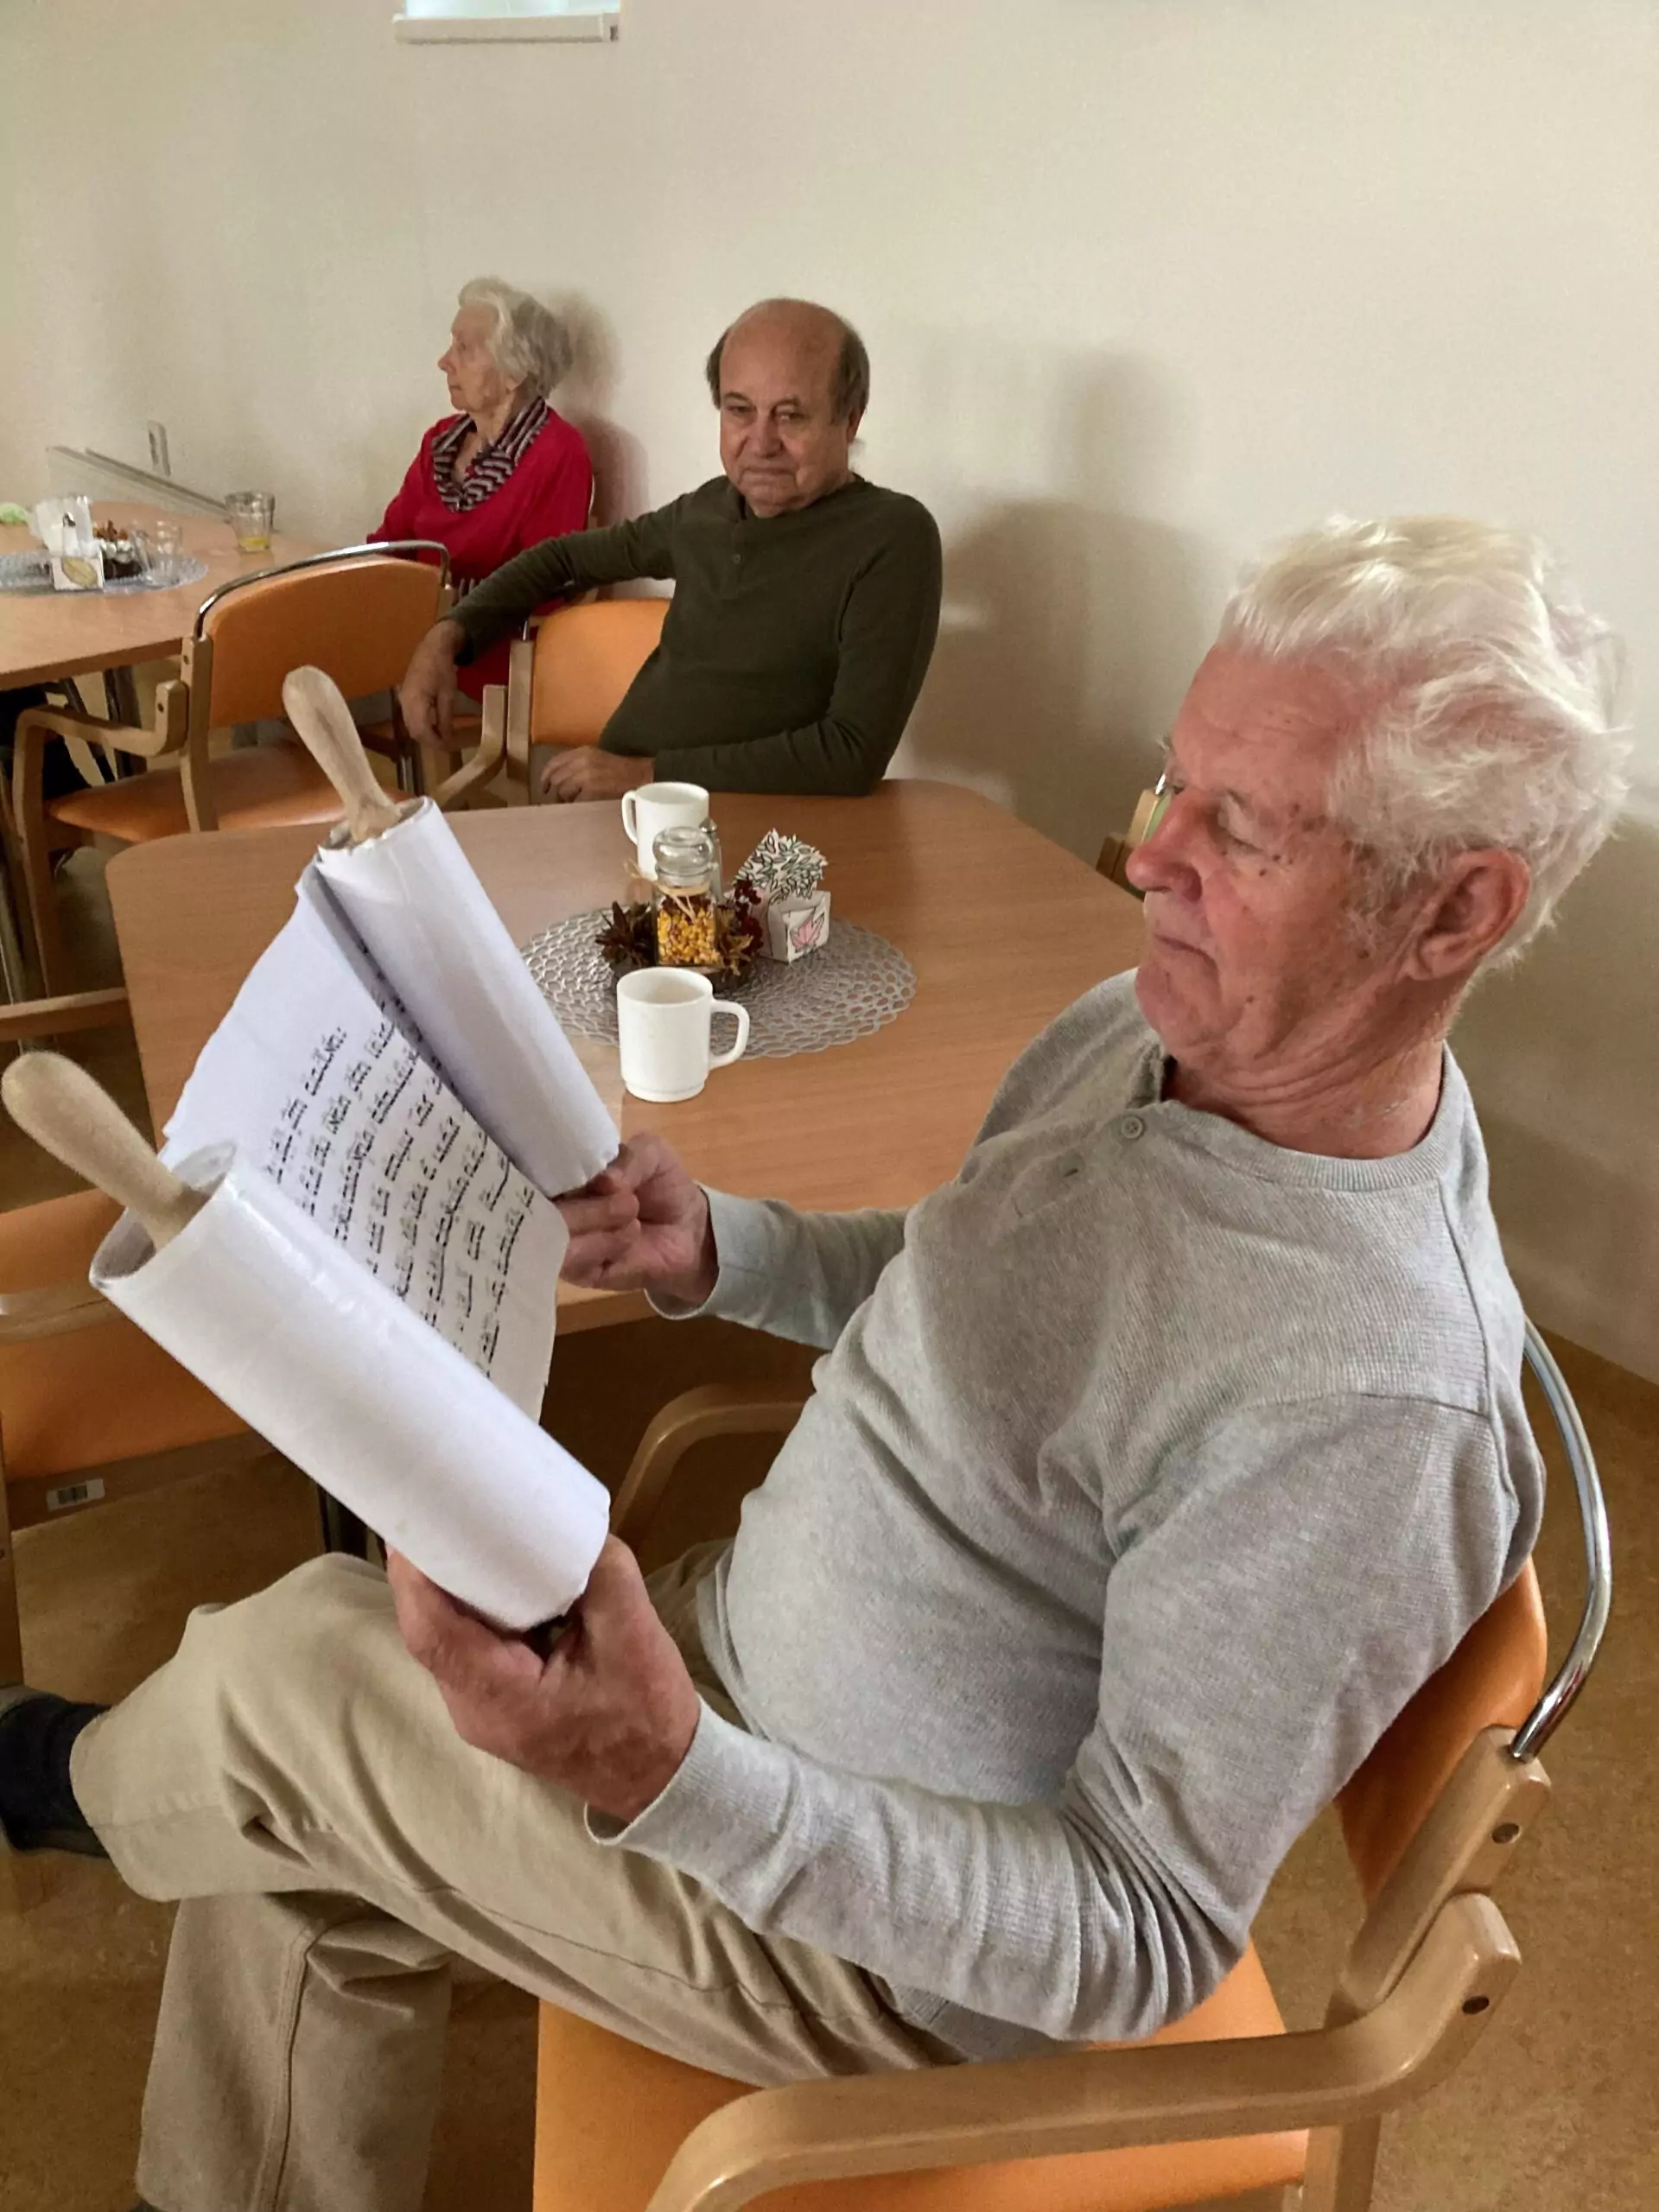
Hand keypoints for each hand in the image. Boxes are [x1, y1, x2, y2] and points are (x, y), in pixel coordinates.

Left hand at [387, 1539, 699, 1823]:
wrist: (660, 1779)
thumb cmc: (648, 1715)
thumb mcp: (635, 1635)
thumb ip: (602, 1574)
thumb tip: (571, 1527)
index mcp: (501, 1699)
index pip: (433, 1635)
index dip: (415, 1579)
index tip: (416, 1524)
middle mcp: (474, 1711)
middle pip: (430, 1633)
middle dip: (428, 1573)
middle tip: (440, 1512)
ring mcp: (480, 1713)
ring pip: (445, 1640)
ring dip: (449, 1590)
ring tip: (461, 1532)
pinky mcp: (495, 1704)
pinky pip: (467, 1649)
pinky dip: (473, 1610)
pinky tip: (491, 1575)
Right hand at [398, 619, 466, 746]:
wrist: (432, 647)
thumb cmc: (443, 668)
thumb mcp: (448, 695)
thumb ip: (445, 719)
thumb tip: (447, 739)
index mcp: (415, 700)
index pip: (421, 730)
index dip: (434, 742)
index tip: (448, 748)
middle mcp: (404, 702)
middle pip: (413, 730)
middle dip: (429, 741)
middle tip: (446, 745)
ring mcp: (402, 699)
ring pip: (410, 726)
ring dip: (424, 735)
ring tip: (441, 738)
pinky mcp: (404, 697)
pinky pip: (409, 718)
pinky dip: (420, 726)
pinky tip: (432, 727)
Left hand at [540, 747, 652, 802]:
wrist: (639, 775)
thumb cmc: (620, 770)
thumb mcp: (597, 758)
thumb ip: (579, 763)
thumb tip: (561, 777)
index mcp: (583, 751)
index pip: (555, 762)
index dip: (545, 776)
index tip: (543, 786)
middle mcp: (582, 761)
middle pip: (556, 778)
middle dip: (553, 791)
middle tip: (555, 799)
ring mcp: (587, 775)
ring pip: (563, 790)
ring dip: (563, 799)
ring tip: (567, 804)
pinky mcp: (592, 788)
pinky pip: (574, 799)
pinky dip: (573, 804)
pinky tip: (577, 806)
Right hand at [558, 1134, 716, 1301]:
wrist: (688, 1230)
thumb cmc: (662, 1185)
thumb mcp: (652, 1154)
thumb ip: (628, 1157)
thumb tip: (604, 1180)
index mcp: (562, 1172)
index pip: (535, 1169)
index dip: (554, 1168)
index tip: (589, 1171)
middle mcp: (553, 1206)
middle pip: (542, 1204)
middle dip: (587, 1201)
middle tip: (628, 1200)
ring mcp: (561, 1240)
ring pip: (557, 1232)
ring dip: (598, 1220)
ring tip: (631, 1214)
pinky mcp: (576, 1271)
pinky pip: (575, 1260)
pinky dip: (607, 1244)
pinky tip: (630, 1236)